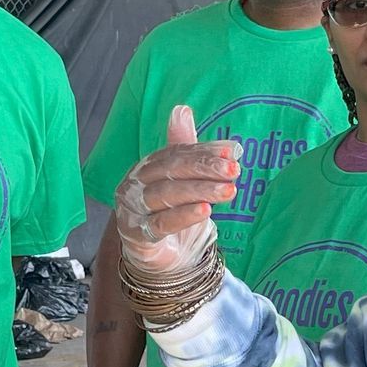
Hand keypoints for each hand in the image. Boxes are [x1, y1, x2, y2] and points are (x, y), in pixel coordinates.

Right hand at [115, 107, 238, 277]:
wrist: (161, 257)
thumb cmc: (172, 213)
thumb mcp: (184, 181)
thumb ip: (188, 150)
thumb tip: (182, 109)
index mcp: (147, 165)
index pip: (177, 153)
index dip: (205, 151)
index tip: (233, 152)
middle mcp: (134, 182)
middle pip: (171, 170)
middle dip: (206, 168)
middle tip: (235, 170)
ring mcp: (131, 208)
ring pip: (168, 195)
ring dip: (201, 191)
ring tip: (229, 191)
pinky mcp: (135, 234)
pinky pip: (161, 223)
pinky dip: (184, 216)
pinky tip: (206, 211)